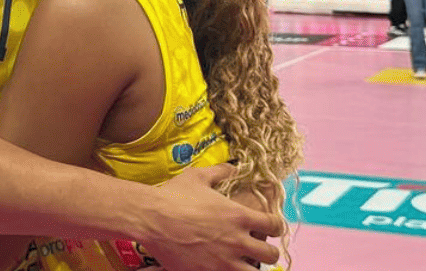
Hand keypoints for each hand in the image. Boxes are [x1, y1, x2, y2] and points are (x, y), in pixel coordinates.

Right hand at [141, 164, 283, 270]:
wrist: (150, 218)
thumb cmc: (174, 196)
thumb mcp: (198, 177)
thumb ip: (220, 172)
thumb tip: (233, 166)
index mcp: (239, 216)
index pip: (275, 225)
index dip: (274, 226)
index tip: (269, 226)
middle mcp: (237, 241)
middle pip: (271, 254)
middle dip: (268, 251)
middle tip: (258, 249)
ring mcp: (223, 262)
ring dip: (251, 267)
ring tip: (242, 263)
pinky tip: (220, 267)